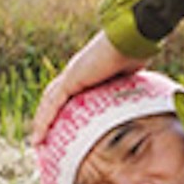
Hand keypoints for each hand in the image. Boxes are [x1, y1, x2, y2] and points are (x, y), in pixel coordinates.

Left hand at [31, 31, 146, 144]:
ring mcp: (71, 75)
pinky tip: (38, 137)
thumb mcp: (131, 80)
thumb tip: (145, 106)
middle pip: (53, 98)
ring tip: (37, 142)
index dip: (62, 109)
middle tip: (43, 137)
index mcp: (87, 72)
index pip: (68, 94)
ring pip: (49, 103)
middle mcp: (75, 73)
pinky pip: (53, 105)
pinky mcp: (70, 80)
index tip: (62, 126)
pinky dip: (44, 121)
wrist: (130, 41)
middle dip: (46, 117)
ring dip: (41, 122)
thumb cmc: (136, 54)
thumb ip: (128, 92)